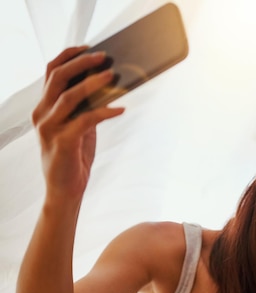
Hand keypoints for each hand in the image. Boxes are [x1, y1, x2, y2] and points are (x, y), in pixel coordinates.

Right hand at [32, 46, 124, 201]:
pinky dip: (104, 112)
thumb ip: (85, 107)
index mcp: (44, 107)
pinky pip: (85, 121)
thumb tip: (108, 85)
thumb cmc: (74, 156)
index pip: (51, 72)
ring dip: (93, 84)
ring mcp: (49, 128)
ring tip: (113, 76)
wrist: (64, 190)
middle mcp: (42, 114)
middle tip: (106, 57)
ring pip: (70, 96)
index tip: (90, 47)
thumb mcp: (79, 126)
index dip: (69, 56)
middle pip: (58, 77)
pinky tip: (121, 109)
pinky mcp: (62, 143)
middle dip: (82, 63)